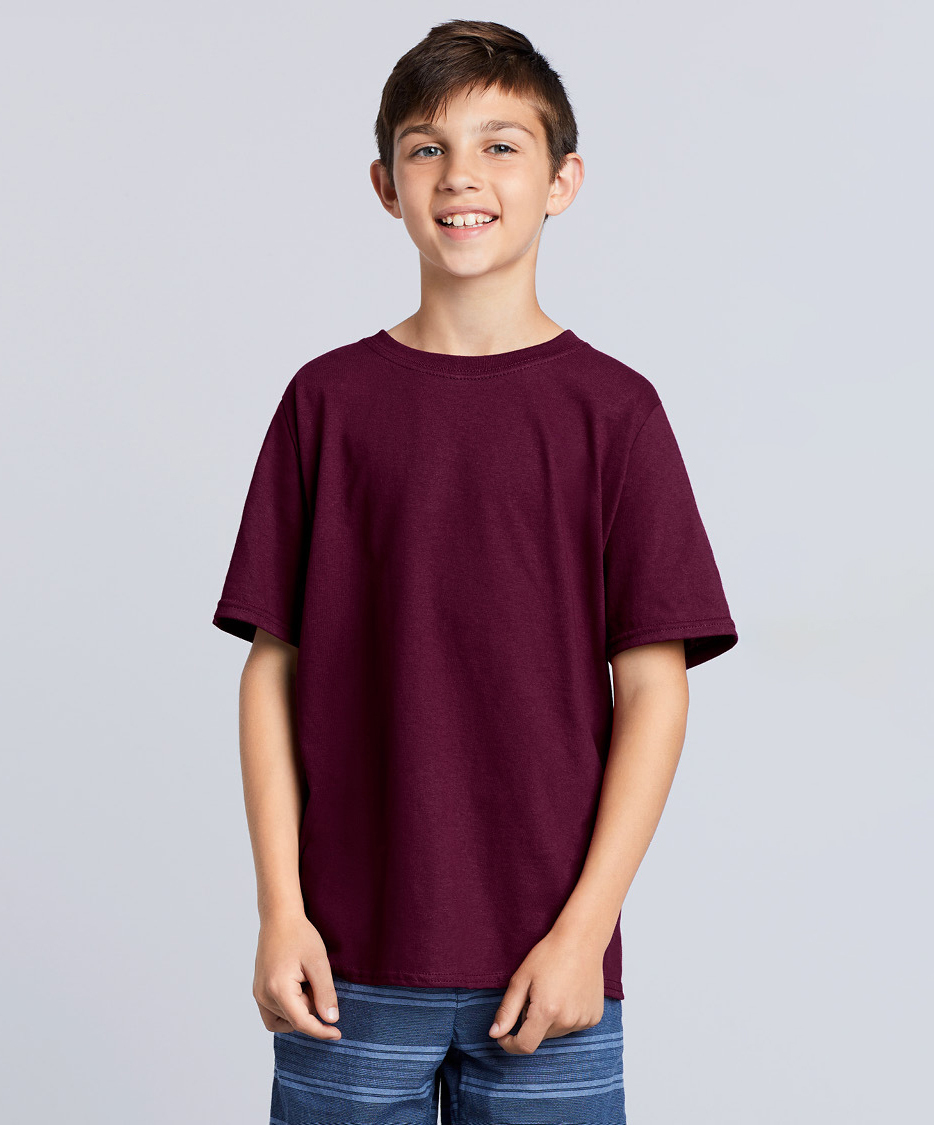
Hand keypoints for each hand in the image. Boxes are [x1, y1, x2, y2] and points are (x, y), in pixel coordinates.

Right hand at [253, 913, 341, 1039]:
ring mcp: (258, 994)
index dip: (321, 1031)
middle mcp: (263, 995)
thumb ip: (325, 993)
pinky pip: (273, 1015)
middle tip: (314, 978)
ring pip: (284, 1019)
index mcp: (278, 988)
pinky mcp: (258, 991)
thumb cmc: (299, 936)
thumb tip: (331, 1020)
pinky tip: (298, 991)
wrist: (279, 919)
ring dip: (299, 1008)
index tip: (337, 1034)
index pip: (301, 1022)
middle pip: (294, 1019)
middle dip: (310, 1006)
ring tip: (305, 981)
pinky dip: (288, 1010)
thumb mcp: (318, 962)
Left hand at [487, 928, 604, 1053]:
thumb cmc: (549, 955)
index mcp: (546, 1011)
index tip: (504, 1035)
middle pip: (540, 1036)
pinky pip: (572, 1026)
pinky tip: (568, 994)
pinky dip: (566, 1016)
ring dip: (549, 1020)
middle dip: (531, 1022)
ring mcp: (583, 1020)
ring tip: (553, 991)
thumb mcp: (521, 979)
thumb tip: (494, 1034)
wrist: (581, 941)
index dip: (510, 1044)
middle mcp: (567, 1021)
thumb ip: (507, 1010)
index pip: (525, 1045)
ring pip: (556, 1031)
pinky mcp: (593, 1017)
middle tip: (535, 994)